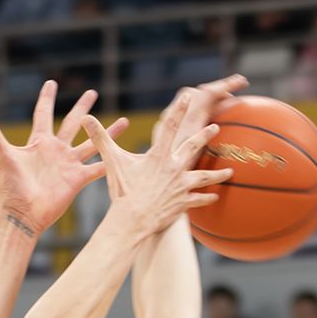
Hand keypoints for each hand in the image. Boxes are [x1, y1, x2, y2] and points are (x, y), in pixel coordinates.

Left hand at [0, 81, 128, 237]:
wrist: (23, 214)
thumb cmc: (10, 187)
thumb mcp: (4, 156)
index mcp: (39, 142)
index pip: (44, 113)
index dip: (47, 98)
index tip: (52, 82)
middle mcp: (56, 151)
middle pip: (72, 123)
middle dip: (82, 107)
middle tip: (92, 92)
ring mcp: (68, 165)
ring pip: (91, 143)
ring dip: (106, 132)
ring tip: (124, 121)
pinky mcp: (77, 180)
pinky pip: (97, 168)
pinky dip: (109, 161)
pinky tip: (123, 153)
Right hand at [91, 77, 243, 236]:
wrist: (134, 219)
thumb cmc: (123, 191)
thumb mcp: (112, 162)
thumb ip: (101, 138)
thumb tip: (86, 118)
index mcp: (159, 155)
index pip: (170, 127)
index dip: (179, 110)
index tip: (188, 97)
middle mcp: (174, 168)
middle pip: (193, 147)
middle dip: (205, 136)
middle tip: (216, 127)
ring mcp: (181, 186)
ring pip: (204, 177)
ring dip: (217, 173)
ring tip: (230, 170)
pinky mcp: (183, 202)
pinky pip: (199, 200)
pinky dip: (207, 198)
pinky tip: (216, 197)